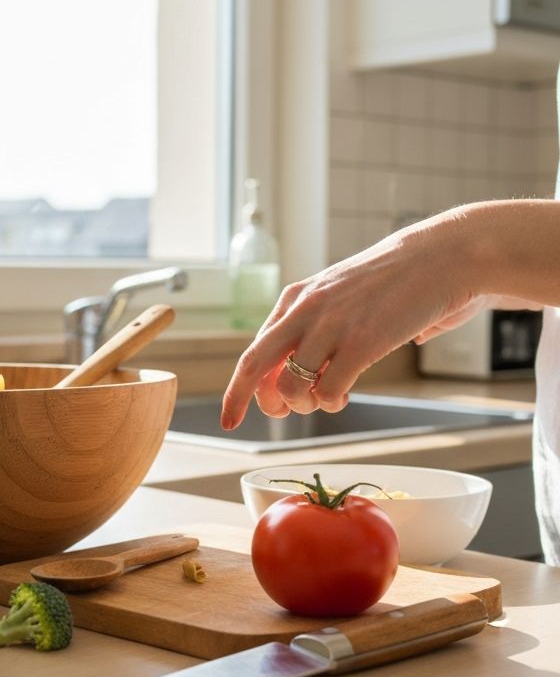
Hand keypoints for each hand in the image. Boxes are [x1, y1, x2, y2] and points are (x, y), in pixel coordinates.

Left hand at [220, 222, 476, 428]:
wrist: (445, 256)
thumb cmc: (396, 281)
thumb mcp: (339, 295)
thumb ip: (313, 327)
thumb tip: (294, 373)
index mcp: (295, 299)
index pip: (252, 352)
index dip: (238, 390)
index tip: (231, 416)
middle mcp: (305, 311)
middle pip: (254, 367)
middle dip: (245, 401)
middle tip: (260, 420)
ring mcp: (332, 326)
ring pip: (290, 386)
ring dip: (303, 405)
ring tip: (325, 399)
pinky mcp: (363, 342)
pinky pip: (328, 391)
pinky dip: (331, 403)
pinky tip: (345, 396)